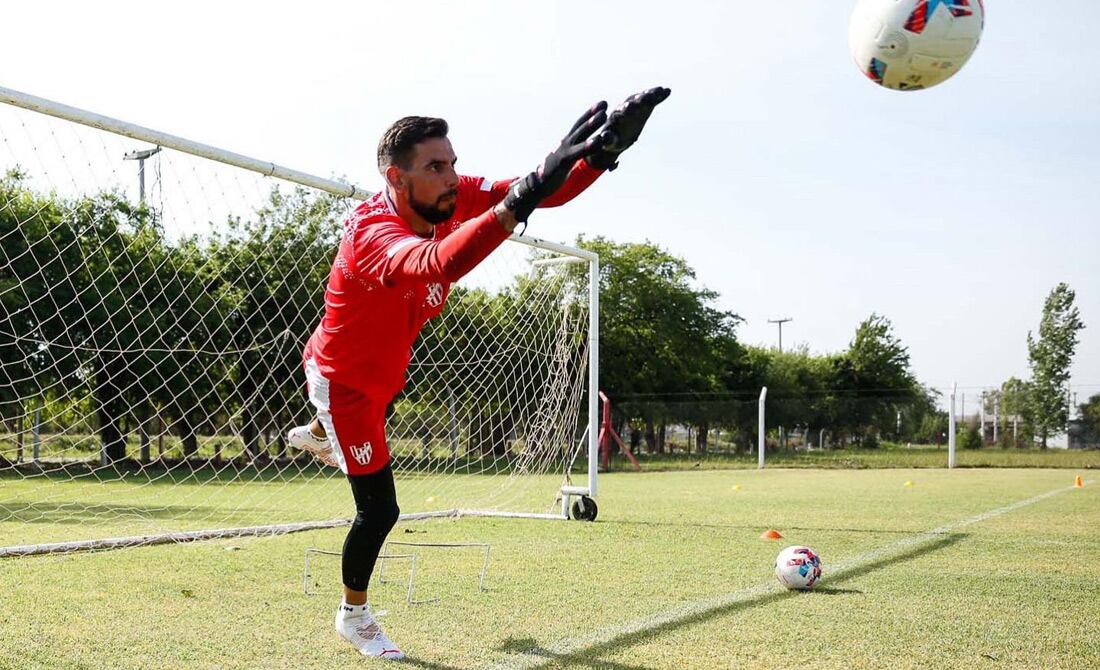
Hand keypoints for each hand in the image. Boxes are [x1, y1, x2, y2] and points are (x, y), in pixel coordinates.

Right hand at [503, 101, 607, 221]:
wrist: (536, 186)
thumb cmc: (552, 174)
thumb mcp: (566, 161)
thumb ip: (573, 153)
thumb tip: (581, 149)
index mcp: (567, 144)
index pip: (579, 126)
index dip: (589, 114)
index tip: (602, 104)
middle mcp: (565, 144)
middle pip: (580, 126)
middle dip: (592, 114)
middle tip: (605, 103)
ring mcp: (563, 151)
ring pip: (579, 135)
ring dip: (591, 124)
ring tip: (603, 115)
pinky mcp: (562, 162)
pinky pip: (577, 152)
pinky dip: (587, 146)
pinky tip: (598, 141)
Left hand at [587, 86, 670, 170]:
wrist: (618, 136)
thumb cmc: (611, 141)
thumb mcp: (609, 142)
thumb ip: (608, 139)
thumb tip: (604, 137)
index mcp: (616, 116)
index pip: (621, 111)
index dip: (625, 109)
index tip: (629, 106)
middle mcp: (625, 108)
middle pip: (634, 101)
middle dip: (640, 100)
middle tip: (648, 96)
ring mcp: (636, 106)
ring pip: (643, 99)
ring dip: (651, 94)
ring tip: (660, 90)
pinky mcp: (644, 107)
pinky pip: (653, 101)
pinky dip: (659, 96)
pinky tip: (668, 90)